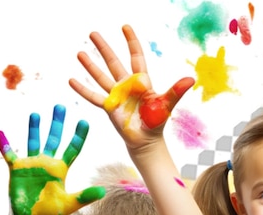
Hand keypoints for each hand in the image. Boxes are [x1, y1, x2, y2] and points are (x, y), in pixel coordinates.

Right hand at [0, 104, 104, 214]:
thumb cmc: (51, 212)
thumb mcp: (70, 204)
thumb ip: (85, 196)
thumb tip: (103, 191)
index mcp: (61, 169)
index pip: (72, 149)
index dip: (78, 136)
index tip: (85, 121)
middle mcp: (47, 163)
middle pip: (54, 139)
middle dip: (57, 123)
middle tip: (61, 107)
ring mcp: (32, 164)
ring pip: (33, 141)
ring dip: (34, 129)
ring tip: (37, 114)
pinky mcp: (17, 169)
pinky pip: (9, 153)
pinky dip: (5, 144)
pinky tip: (0, 133)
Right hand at [70, 24, 194, 148]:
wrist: (147, 141)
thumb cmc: (157, 122)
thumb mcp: (166, 104)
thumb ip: (176, 91)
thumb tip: (191, 79)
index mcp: (141, 82)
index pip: (136, 57)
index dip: (131, 42)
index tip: (125, 27)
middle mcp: (127, 85)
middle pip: (114, 62)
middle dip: (104, 48)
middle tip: (93, 33)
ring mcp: (116, 95)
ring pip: (101, 76)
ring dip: (90, 65)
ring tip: (80, 52)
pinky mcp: (109, 107)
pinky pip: (93, 97)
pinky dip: (83, 89)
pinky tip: (71, 80)